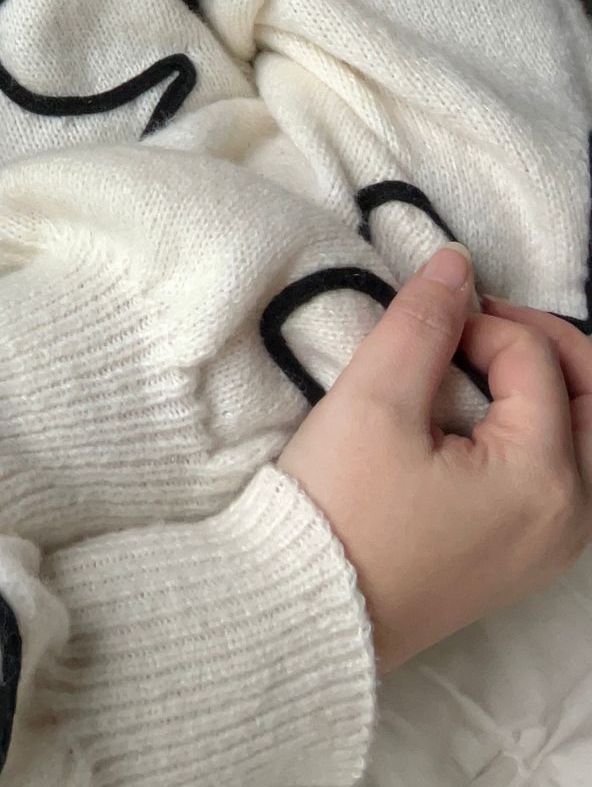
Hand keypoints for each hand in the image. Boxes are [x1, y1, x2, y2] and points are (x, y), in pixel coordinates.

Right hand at [276, 245, 591, 677]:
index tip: (417, 322)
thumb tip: (458, 264)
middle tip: (476, 321)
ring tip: (475, 362)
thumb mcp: (373, 401)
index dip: (477, 321)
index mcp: (544, 480)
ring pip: (583, 438)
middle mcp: (569, 518)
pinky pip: (560, 475)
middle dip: (545, 344)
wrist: (308, 609)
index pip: (535, 360)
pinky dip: (535, 429)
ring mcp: (551, 545)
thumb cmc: (340, 510)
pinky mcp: (522, 558)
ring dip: (545, 386)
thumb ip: (423, 323)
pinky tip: (478, 416)